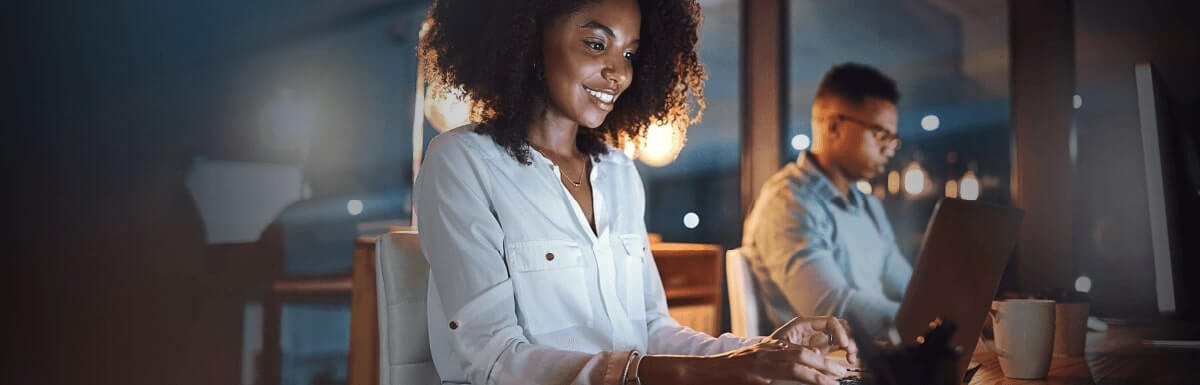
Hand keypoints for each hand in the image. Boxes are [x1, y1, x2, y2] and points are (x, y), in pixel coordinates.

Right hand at [637, 338, 847, 384]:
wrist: (697, 374)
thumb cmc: (725, 373)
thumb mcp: (752, 365)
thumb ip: (772, 366)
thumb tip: (798, 374)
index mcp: (767, 349)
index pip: (801, 349)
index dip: (822, 357)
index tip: (838, 368)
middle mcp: (764, 353)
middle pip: (802, 354)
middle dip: (826, 364)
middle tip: (844, 373)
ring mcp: (758, 366)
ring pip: (794, 364)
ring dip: (817, 373)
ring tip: (834, 381)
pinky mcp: (752, 378)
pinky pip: (779, 379)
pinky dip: (798, 382)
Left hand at [769, 316, 859, 365]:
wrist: (762, 359)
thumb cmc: (769, 350)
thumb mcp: (782, 347)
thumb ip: (800, 348)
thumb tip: (817, 353)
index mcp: (804, 324)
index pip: (830, 321)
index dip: (839, 331)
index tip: (844, 344)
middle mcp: (815, 329)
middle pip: (840, 327)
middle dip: (848, 337)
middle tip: (850, 352)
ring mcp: (820, 339)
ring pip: (842, 336)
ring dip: (850, 345)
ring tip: (851, 357)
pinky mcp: (823, 349)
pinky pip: (839, 346)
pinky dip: (847, 351)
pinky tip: (848, 360)